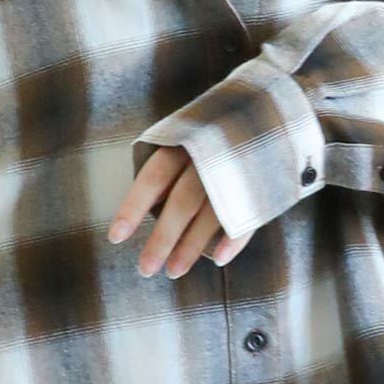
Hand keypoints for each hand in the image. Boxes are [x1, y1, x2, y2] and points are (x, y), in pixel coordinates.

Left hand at [109, 145, 253, 277]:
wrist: (268, 111)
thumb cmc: (214, 133)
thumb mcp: (187, 137)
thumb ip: (168, 168)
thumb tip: (143, 206)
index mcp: (184, 142)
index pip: (152, 178)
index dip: (133, 208)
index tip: (115, 237)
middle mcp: (209, 156)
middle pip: (181, 202)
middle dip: (162, 239)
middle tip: (145, 269)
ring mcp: (237, 171)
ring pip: (211, 214)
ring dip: (191, 246)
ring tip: (173, 271)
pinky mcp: (262, 184)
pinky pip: (247, 217)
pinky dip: (233, 240)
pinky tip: (218, 260)